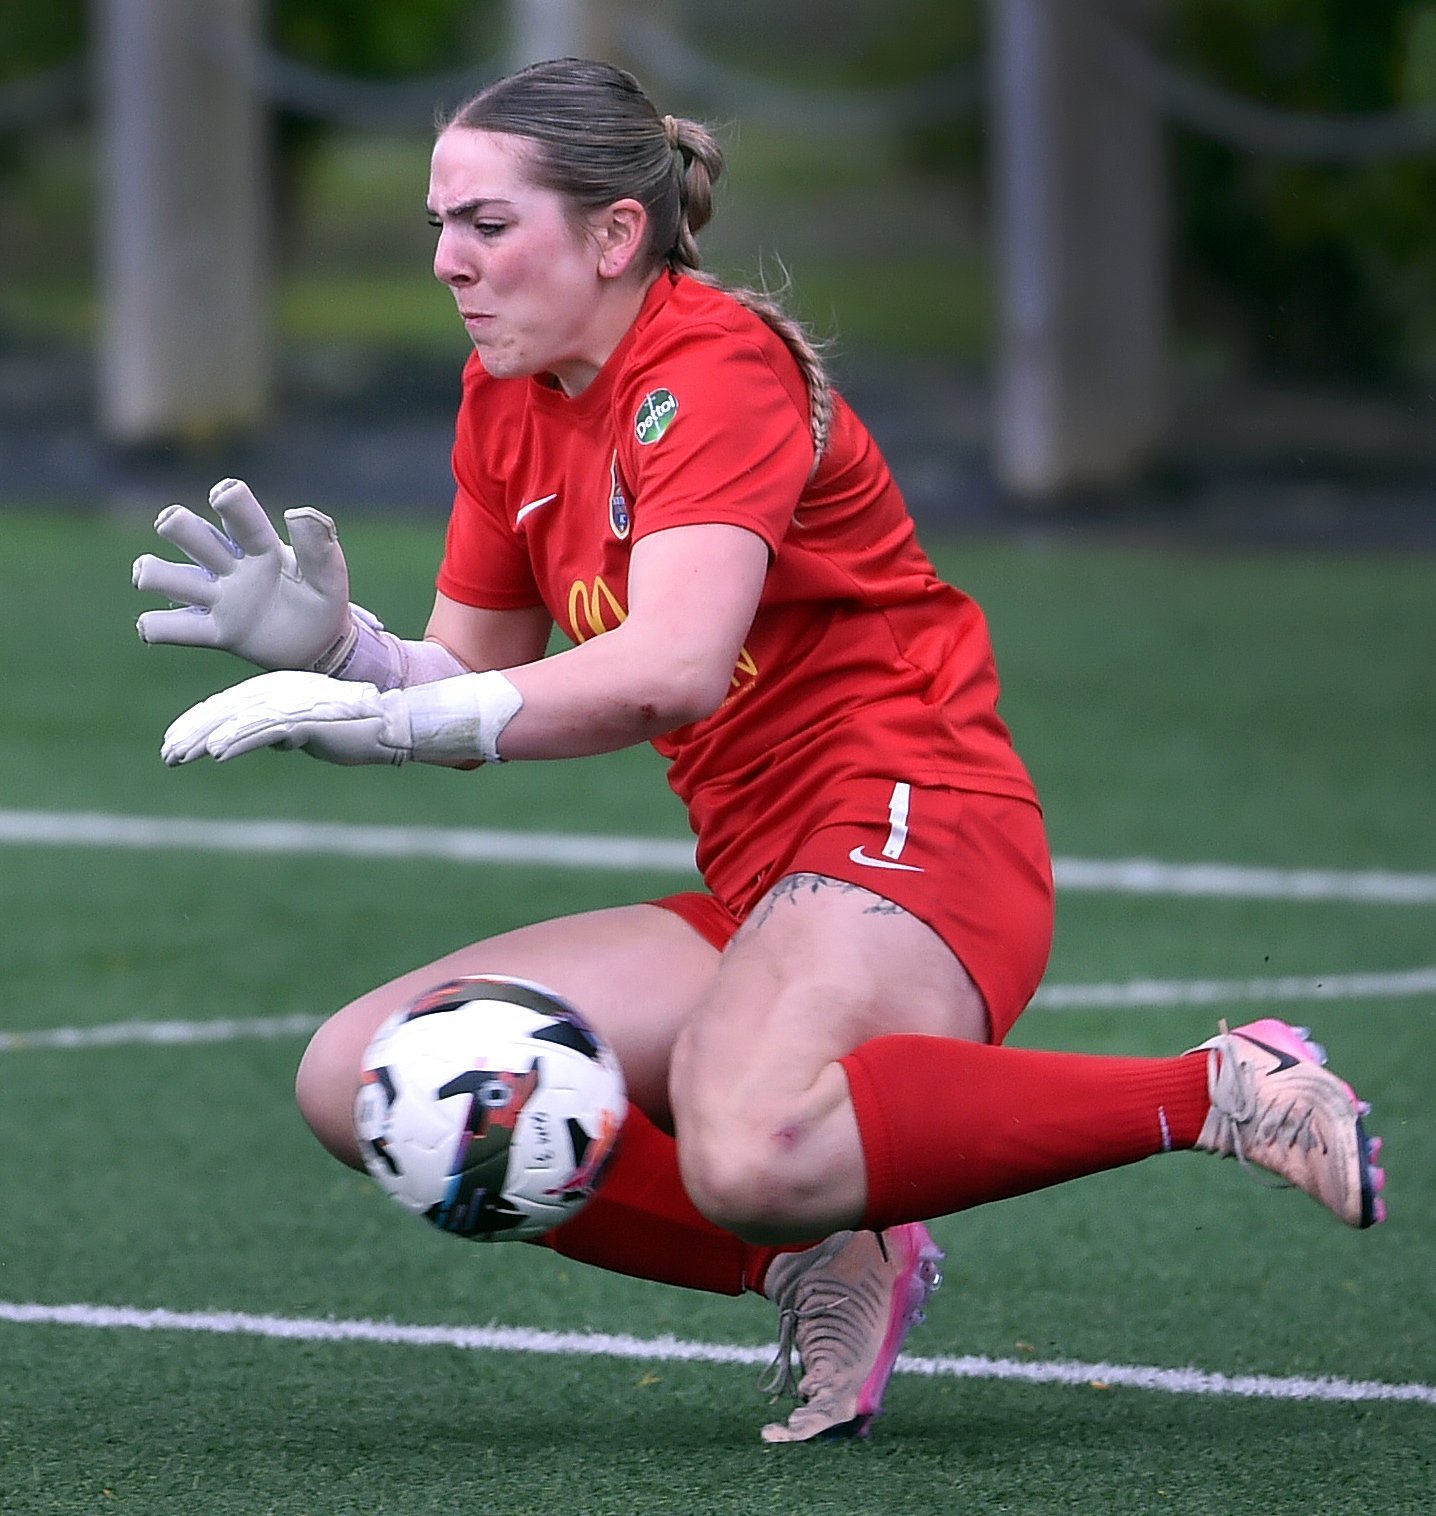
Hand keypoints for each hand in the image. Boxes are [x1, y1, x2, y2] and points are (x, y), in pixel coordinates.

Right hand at [133, 478, 354, 670]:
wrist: (320, 645)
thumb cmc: (322, 600)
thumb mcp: (330, 577)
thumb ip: (319, 548)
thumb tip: (298, 511)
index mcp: (260, 546)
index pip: (239, 515)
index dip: (229, 500)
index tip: (225, 494)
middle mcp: (230, 565)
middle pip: (191, 534)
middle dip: (177, 524)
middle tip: (172, 523)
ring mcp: (218, 598)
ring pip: (171, 577)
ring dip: (152, 571)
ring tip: (147, 574)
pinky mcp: (214, 633)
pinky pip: (173, 628)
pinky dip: (155, 626)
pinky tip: (153, 626)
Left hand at [161, 671, 412, 766]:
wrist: (392, 724)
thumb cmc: (356, 728)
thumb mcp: (312, 731)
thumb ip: (289, 731)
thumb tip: (273, 740)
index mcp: (279, 692)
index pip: (229, 706)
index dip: (200, 722)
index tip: (175, 740)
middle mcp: (279, 693)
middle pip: (225, 711)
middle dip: (192, 732)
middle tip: (166, 753)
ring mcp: (291, 705)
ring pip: (237, 721)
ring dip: (205, 740)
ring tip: (178, 756)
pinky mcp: (304, 720)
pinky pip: (264, 732)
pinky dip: (238, 741)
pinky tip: (216, 753)